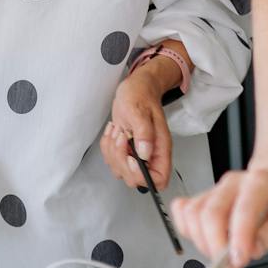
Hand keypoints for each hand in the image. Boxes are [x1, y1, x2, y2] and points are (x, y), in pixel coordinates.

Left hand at [100, 61, 174, 191]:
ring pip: (119, 170)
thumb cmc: (141, 96)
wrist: (136, 88)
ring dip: (112, 151)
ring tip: (118, 131)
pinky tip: (113, 131)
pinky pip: (110, 159)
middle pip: (134, 179)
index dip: (142, 176)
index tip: (132, 159)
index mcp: (160, 149)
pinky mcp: (124, 151)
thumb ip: (144, 133)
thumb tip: (144, 154)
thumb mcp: (140, 111)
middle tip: (122, 137)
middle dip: (121, 160)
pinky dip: (106, 146)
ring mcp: (136, 155)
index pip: (159, 180)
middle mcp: (150, 155)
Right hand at [171, 161, 267, 267]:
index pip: (243, 211)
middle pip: (210, 213)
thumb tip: (251, 251)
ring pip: (193, 214)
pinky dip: (186, 229)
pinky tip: (203, 241)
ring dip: (202, 243)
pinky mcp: (205, 196)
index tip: (239, 262)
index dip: (238, 239)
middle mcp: (233, 183)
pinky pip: (184, 210)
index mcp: (260, 183)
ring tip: (221, 257)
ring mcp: (216, 189)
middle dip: (215, 248)